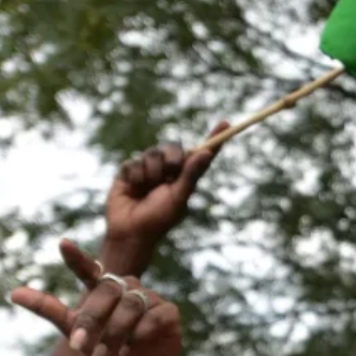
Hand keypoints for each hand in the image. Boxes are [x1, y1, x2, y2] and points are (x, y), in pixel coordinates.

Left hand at [11, 241, 182, 355]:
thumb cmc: (104, 347)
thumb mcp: (74, 330)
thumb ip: (49, 309)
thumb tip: (13, 292)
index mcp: (103, 287)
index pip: (89, 268)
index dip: (77, 257)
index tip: (62, 244)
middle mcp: (127, 287)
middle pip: (108, 290)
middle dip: (94, 318)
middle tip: (81, 345)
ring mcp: (150, 297)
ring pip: (131, 305)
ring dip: (115, 332)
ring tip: (105, 355)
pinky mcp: (169, 312)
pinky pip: (154, 316)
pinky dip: (140, 333)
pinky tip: (131, 348)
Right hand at [102, 124, 227, 269]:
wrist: (130, 232)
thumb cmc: (158, 220)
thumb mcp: (178, 198)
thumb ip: (190, 175)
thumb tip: (206, 153)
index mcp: (185, 176)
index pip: (202, 153)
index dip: (214, 138)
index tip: (226, 123)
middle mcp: (168, 169)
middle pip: (173, 147)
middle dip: (171, 159)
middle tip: (168, 176)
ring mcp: (148, 168)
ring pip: (151, 153)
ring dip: (151, 172)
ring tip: (146, 190)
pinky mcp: (129, 170)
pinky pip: (134, 162)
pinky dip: (136, 177)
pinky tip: (133, 190)